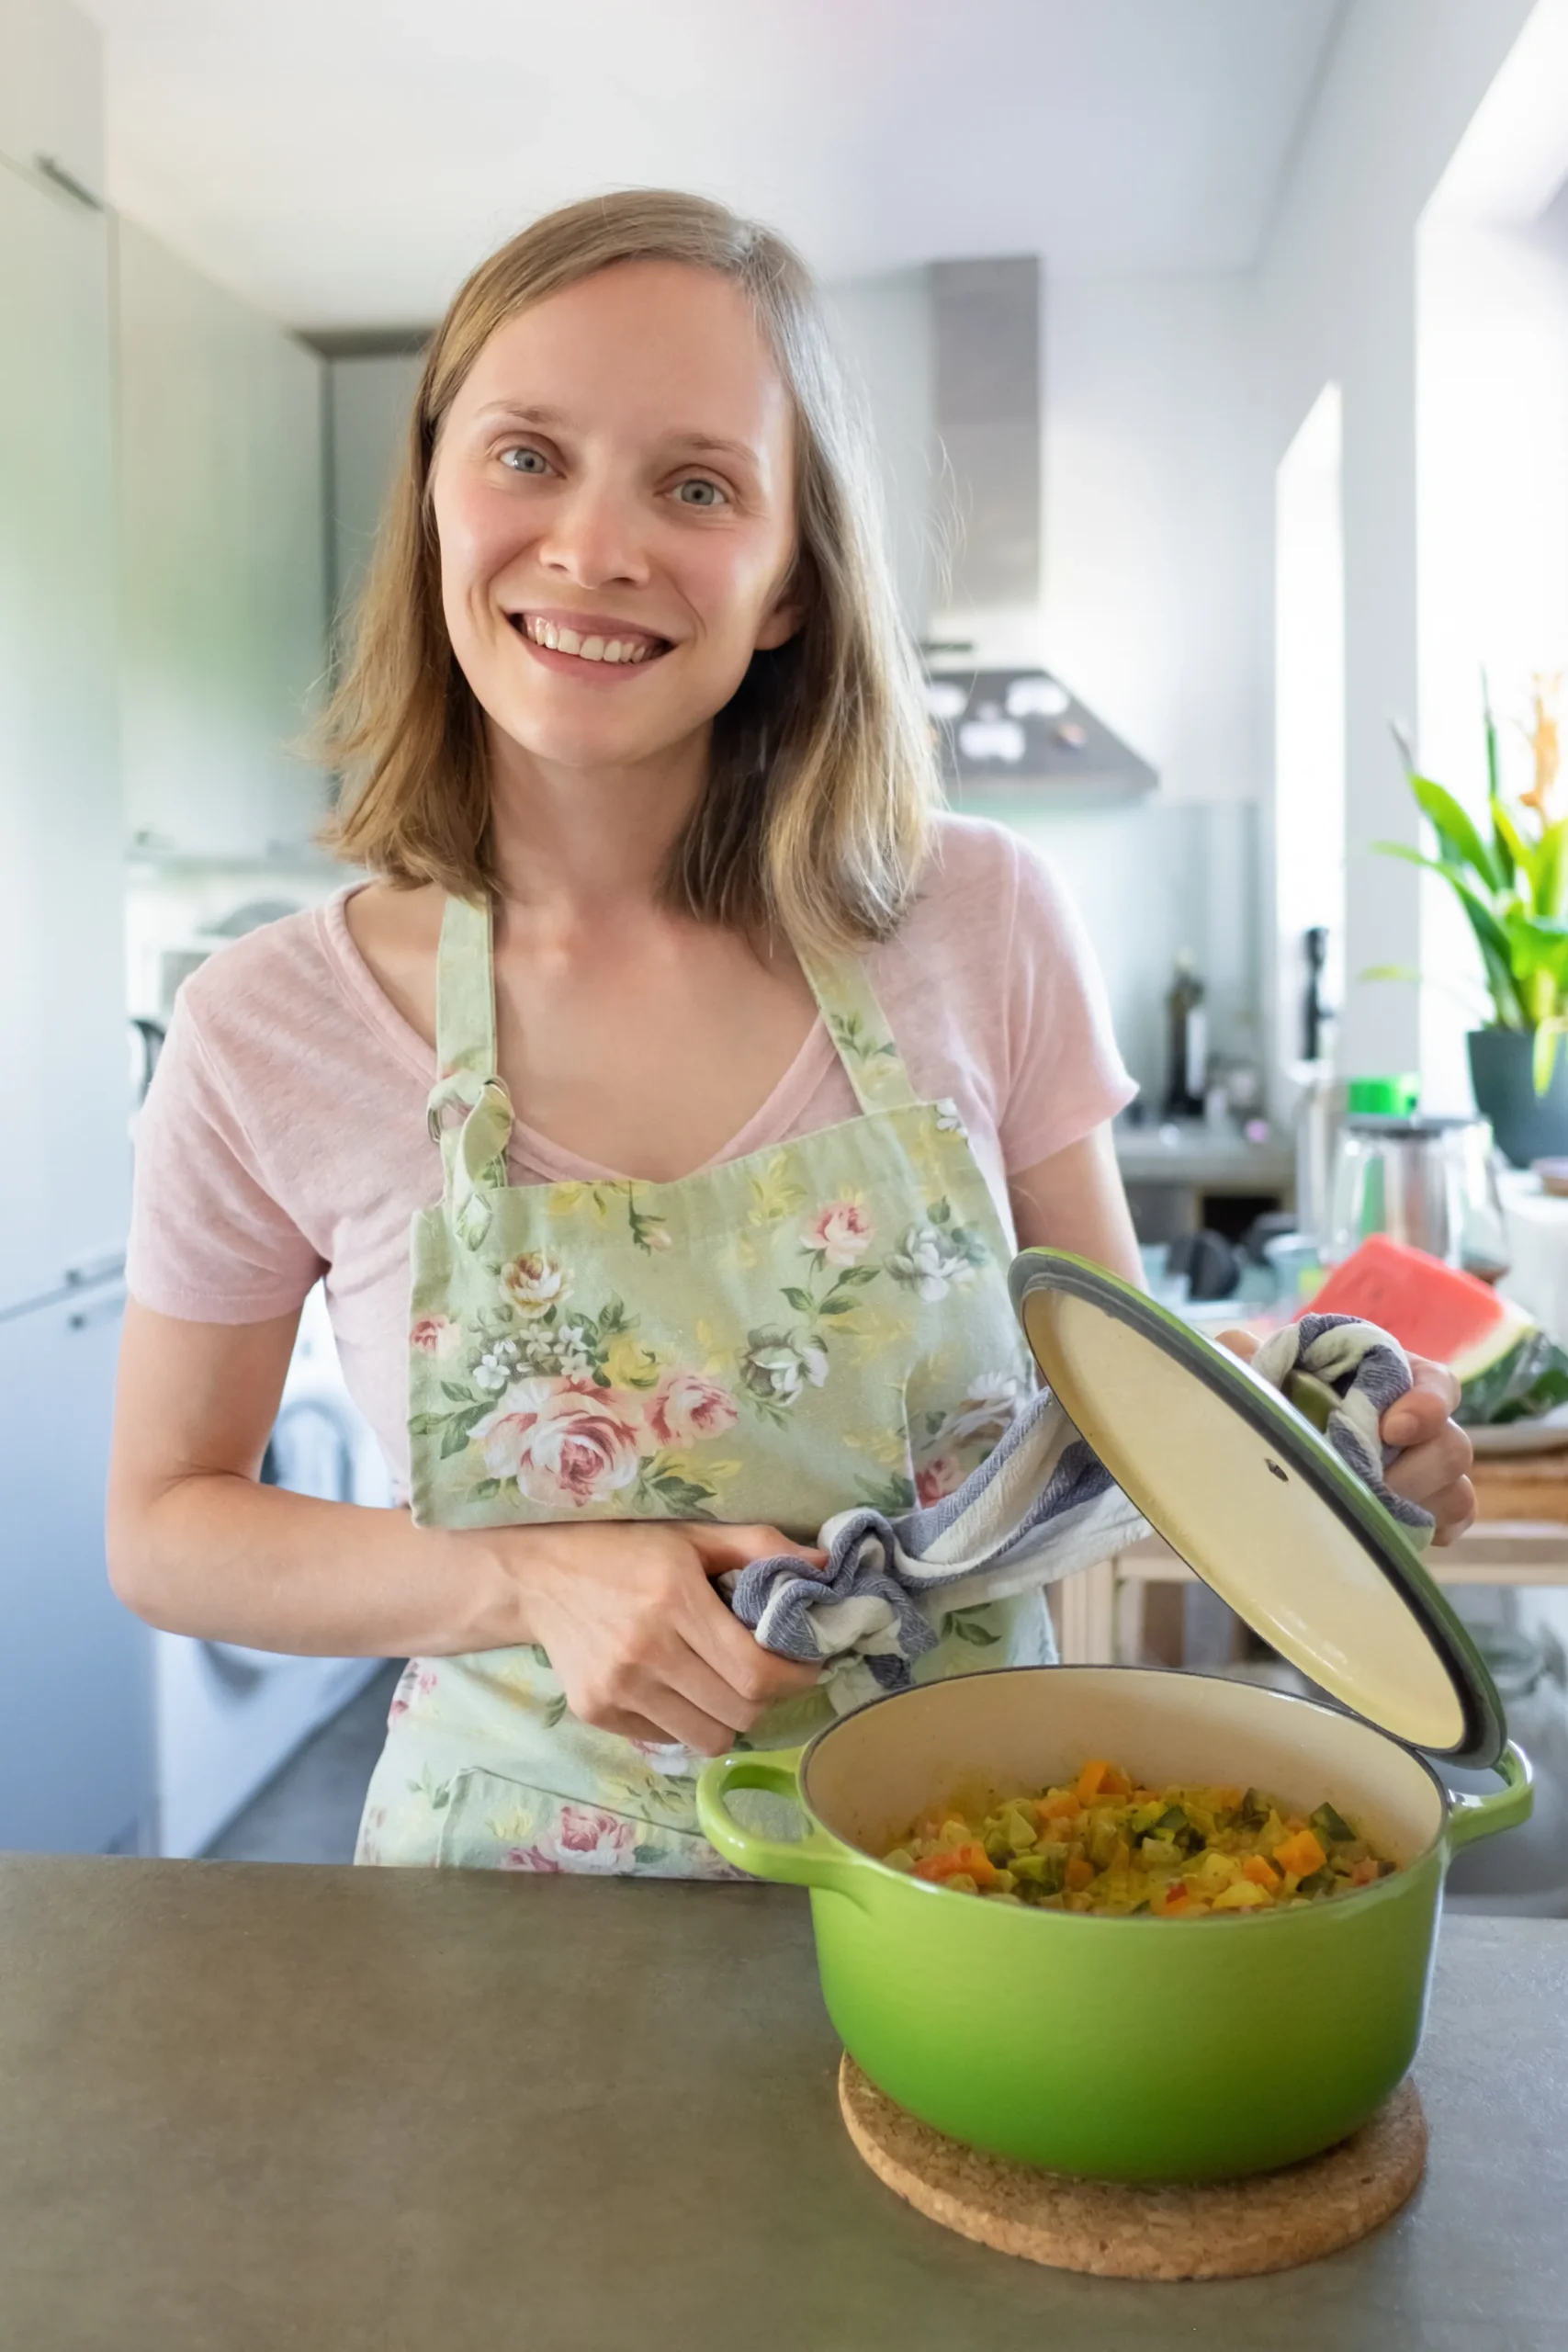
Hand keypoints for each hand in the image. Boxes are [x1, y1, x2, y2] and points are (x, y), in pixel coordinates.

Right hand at [500, 1520, 824, 1753]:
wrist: (538, 1579)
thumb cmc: (625, 1552)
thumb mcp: (692, 1534)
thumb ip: (761, 1547)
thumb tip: (826, 1564)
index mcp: (674, 1601)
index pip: (755, 1672)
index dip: (795, 1677)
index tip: (806, 1664)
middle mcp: (644, 1651)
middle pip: (739, 1713)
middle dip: (769, 1699)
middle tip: (769, 1674)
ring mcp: (616, 1689)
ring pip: (707, 1739)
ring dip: (730, 1718)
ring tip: (725, 1686)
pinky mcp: (596, 1713)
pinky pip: (668, 1739)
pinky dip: (688, 1722)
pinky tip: (680, 1688)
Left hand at [1219, 1331, 1474, 1546]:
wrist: (1256, 1456)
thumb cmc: (1267, 1403)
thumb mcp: (1253, 1375)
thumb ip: (1245, 1356)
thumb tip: (1238, 1346)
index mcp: (1386, 1374)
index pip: (1436, 1382)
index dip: (1425, 1405)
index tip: (1391, 1429)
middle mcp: (1416, 1421)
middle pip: (1452, 1444)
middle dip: (1414, 1470)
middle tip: (1366, 1485)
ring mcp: (1425, 1468)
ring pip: (1455, 1489)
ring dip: (1416, 1504)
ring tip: (1366, 1513)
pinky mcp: (1422, 1508)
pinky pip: (1451, 1521)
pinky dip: (1431, 1530)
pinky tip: (1390, 1533)